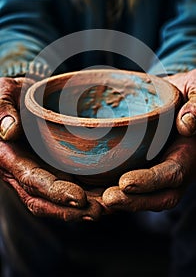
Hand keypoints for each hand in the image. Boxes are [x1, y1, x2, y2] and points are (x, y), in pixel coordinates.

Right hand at [0, 77, 103, 220]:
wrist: (24, 98)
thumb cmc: (12, 94)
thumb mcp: (4, 94)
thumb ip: (3, 110)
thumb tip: (9, 130)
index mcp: (9, 157)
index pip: (31, 180)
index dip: (54, 192)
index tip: (79, 197)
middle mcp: (24, 171)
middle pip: (45, 200)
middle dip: (71, 210)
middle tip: (100, 211)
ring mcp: (41, 171)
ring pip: (58, 199)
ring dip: (82, 208)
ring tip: (110, 209)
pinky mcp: (54, 167)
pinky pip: (70, 185)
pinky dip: (88, 194)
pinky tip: (108, 196)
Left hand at [101, 68, 195, 211]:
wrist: (176, 98)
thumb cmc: (188, 93)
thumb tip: (187, 123)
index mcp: (188, 155)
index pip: (172, 174)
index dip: (150, 181)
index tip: (126, 182)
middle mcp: (172, 170)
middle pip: (155, 197)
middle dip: (131, 201)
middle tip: (106, 199)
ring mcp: (156, 173)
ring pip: (139, 197)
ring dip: (117, 202)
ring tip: (92, 203)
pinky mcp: (140, 168)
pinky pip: (126, 187)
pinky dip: (106, 191)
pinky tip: (85, 191)